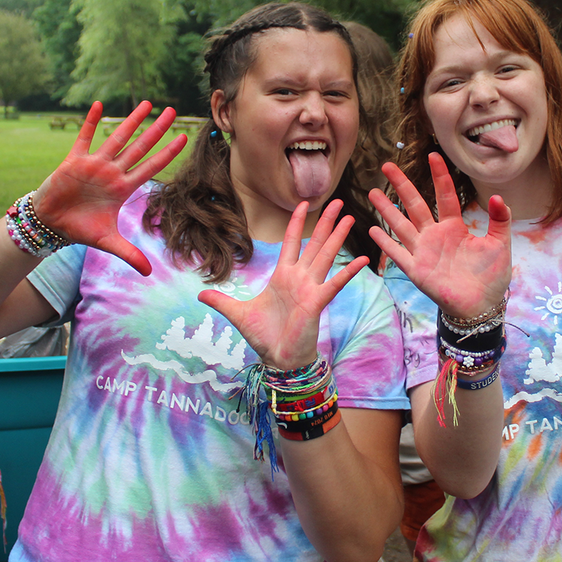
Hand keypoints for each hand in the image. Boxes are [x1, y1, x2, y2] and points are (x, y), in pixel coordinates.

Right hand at [33, 101, 186, 275]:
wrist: (52, 223)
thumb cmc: (81, 228)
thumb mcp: (108, 242)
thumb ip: (130, 254)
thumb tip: (149, 274)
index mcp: (123, 188)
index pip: (152, 167)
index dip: (167, 153)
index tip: (183, 138)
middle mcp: (113, 172)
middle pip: (140, 146)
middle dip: (156, 129)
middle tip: (173, 111)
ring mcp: (95, 164)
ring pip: (118, 137)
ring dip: (131, 120)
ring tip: (146, 103)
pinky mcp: (74, 161)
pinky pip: (84, 137)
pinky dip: (91, 122)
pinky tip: (101, 106)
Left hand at [198, 200, 368, 369]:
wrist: (278, 359)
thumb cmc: (264, 337)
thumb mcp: (238, 314)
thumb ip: (222, 301)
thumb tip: (200, 295)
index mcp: (283, 277)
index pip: (291, 243)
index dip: (297, 223)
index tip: (303, 203)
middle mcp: (300, 278)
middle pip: (315, 244)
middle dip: (326, 223)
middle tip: (338, 202)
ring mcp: (311, 288)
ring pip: (326, 256)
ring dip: (338, 237)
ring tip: (350, 219)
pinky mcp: (317, 302)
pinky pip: (335, 283)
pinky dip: (348, 271)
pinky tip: (362, 260)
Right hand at [368, 152, 511, 317]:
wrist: (482, 306)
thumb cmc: (491, 276)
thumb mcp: (500, 244)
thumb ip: (500, 220)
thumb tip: (498, 196)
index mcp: (454, 228)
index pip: (444, 196)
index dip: (439, 176)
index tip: (433, 155)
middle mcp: (435, 236)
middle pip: (415, 205)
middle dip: (401, 185)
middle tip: (387, 166)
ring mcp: (423, 252)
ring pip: (401, 225)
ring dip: (386, 210)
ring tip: (372, 192)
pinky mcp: (417, 270)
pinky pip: (398, 253)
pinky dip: (385, 243)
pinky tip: (373, 230)